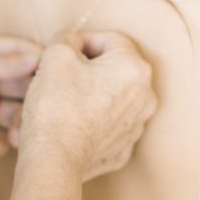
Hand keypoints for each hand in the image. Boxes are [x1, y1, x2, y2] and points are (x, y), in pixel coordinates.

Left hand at [0, 36, 41, 179]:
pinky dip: (1, 142)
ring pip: (15, 112)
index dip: (37, 59)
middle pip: (21, 82)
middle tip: (41, 110)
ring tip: (17, 135)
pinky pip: (2, 136)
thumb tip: (35, 56)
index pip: (17, 49)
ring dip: (19, 123)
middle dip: (31, 97)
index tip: (59, 71)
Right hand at [15, 30, 156, 180]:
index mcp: (135, 69)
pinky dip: (93, 119)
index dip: (83, 39)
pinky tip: (71, 122)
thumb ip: (68, 39)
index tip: (63, 50)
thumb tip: (72, 42)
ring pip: (113, 96)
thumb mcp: (56, 55)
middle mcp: (146, 98)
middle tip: (61, 72)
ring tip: (63, 98)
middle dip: (88, 67)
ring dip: (91, 92)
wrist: (54, 161)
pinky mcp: (123, 149)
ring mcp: (136, 126)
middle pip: (115, 68)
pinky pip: (108, 123)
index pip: (111, 39)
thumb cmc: (57, 106)